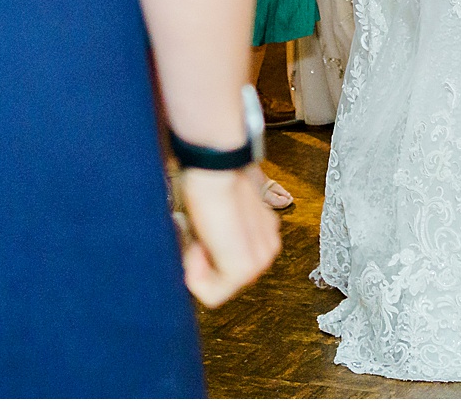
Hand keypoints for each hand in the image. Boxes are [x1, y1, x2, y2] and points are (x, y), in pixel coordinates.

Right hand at [176, 166, 280, 307]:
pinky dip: (195, 276)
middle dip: (200, 260)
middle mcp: (267, 250)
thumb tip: (201, 244)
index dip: (203, 254)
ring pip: (217, 288)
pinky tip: (196, 246)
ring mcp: (259, 261)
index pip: (229, 263)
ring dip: (198, 265)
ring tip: (197, 234)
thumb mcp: (219, 212)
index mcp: (265, 235)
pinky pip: (213, 295)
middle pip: (223, 277)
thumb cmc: (212, 179)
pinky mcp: (243, 268)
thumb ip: (221, 233)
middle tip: (193, 233)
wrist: (217, 165)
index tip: (197, 230)